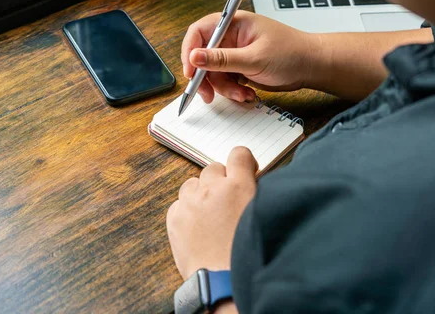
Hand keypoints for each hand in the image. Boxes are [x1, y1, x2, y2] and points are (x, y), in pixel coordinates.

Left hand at [166, 147, 257, 279]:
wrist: (223, 281)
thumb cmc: (246, 254)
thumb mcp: (260, 215)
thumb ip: (255, 193)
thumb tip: (251, 180)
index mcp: (239, 186)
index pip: (239, 154)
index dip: (242, 162)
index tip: (243, 170)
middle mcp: (212, 188)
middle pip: (213, 168)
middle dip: (220, 180)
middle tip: (227, 201)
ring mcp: (190, 202)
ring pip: (192, 183)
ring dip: (201, 193)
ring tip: (210, 215)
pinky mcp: (174, 217)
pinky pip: (178, 203)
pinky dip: (186, 210)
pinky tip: (197, 227)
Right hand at [181, 10, 322, 102]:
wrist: (313, 66)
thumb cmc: (291, 53)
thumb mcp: (254, 59)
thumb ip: (222, 59)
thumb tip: (194, 57)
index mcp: (233, 24)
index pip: (200, 32)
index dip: (190, 52)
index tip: (191, 73)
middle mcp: (231, 37)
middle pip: (203, 56)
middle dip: (206, 78)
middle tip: (208, 95)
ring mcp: (236, 53)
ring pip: (214, 73)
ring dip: (224, 88)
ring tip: (242, 95)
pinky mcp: (241, 67)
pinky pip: (226, 81)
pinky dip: (233, 91)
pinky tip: (248, 95)